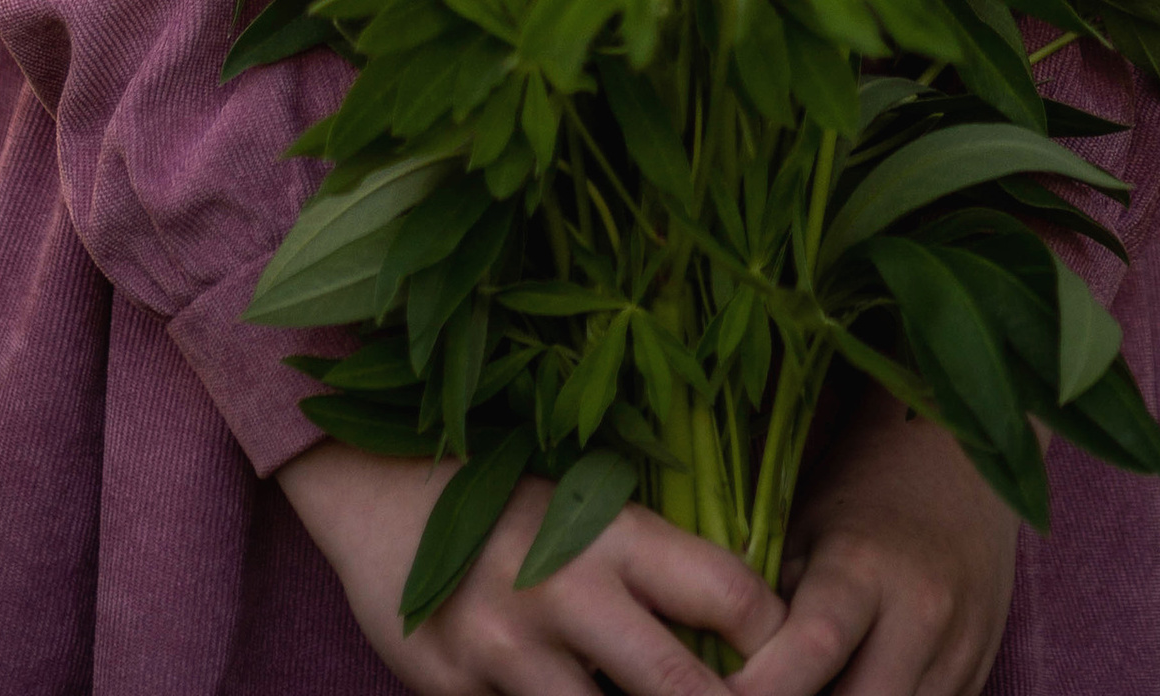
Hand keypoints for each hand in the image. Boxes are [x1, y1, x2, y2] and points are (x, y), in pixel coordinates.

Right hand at [277, 438, 787, 695]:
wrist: (372, 485)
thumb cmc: (498, 491)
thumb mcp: (581, 502)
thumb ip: (649, 562)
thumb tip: (744, 629)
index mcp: (608, 528)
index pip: (730, 592)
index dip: (776, 638)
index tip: (788, 661)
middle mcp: (563, 589)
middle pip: (682, 691)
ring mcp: (506, 651)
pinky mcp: (455, 693)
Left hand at [728, 397, 1016, 695]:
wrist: (958, 466)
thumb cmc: (860, 494)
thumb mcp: (803, 531)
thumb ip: (774, 607)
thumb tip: (733, 674)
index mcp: (862, 566)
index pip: (813, 647)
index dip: (764, 687)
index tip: (724, 694)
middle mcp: (921, 613)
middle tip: (772, 692)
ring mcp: (960, 648)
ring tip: (815, 684)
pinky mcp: (979, 672)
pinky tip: (857, 683)